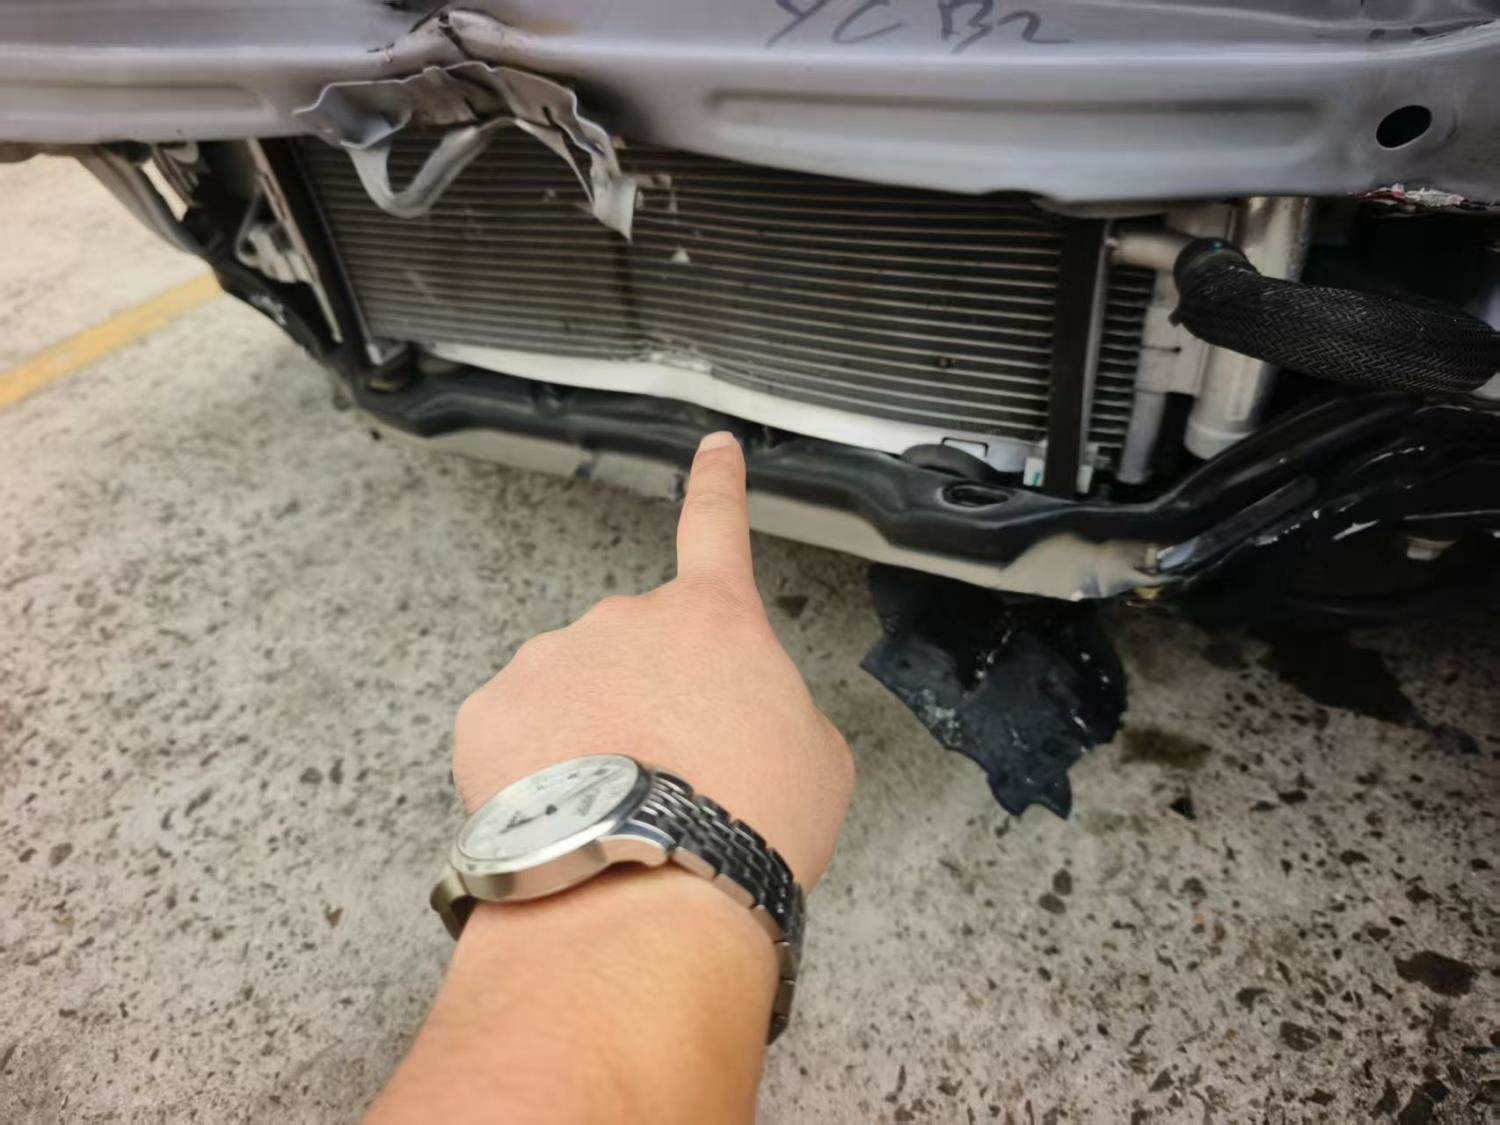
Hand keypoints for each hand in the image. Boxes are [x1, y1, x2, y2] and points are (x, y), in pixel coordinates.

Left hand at [451, 431, 853, 887]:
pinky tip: (562, 815)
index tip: (712, 450)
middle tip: (667, 777)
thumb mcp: (818, 761)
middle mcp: (626, 620)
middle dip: (643, 698)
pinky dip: (531, 769)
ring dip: (584, 736)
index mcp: (714, 623)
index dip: (718, 487)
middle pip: (634, 649)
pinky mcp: (490, 711)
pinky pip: (512, 731)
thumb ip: (782, 712)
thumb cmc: (746, 827)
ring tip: (613, 809)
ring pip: (568, 691)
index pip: (718, 530)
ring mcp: (550, 659)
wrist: (653, 891)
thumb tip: (748, 723)